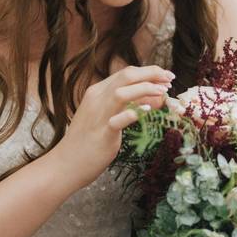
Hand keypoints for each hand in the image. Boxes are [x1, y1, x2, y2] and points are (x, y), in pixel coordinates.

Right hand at [51, 65, 172, 188]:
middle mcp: (96, 99)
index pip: (125, 73)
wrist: (66, 164)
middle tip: (170, 78)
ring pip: (121, 92)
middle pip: (126, 76)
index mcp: (97, 92)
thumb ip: (122, 105)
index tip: (165, 76)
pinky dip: (133, 113)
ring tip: (163, 92)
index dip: (148, 72)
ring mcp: (98, 116)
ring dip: (145, 88)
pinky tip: (147, 111)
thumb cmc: (88, 140)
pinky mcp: (102, 134)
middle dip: (151, 74)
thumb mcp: (104, 115)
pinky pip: (118, 120)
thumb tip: (148, 98)